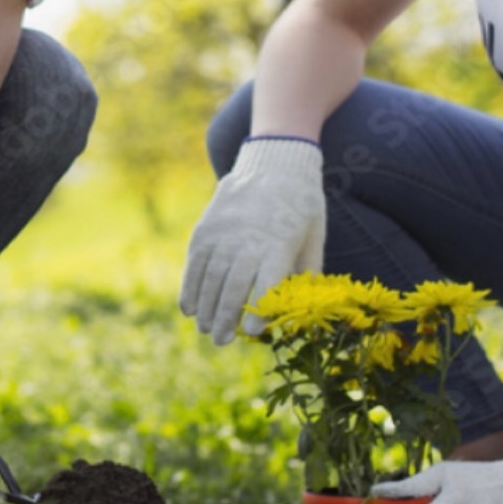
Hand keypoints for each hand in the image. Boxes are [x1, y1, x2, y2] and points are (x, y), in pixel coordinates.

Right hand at [179, 136, 325, 344]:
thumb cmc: (301, 205)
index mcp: (279, 243)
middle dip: (225, 318)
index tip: (251, 334)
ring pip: (210, 277)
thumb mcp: (314, 236)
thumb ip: (306, 272)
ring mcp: (224, 233)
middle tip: (221, 341)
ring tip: (206, 330)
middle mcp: (248, 239)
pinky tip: (188, 308)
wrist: (274, 163)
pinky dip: (189, 287)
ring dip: (205, 307)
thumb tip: (299, 309)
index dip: (257, 310)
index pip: (265, 283)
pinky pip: (194, 262)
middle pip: (233, 285)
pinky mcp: (206, 228)